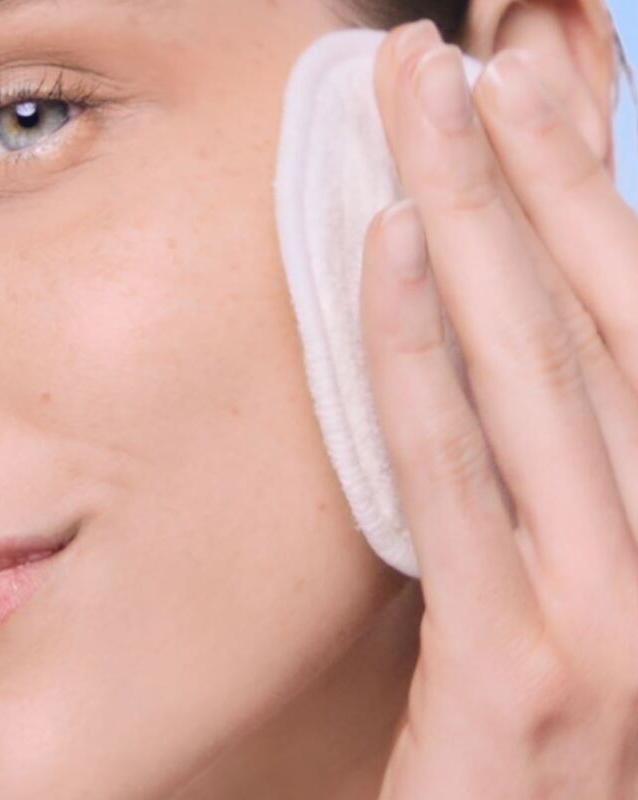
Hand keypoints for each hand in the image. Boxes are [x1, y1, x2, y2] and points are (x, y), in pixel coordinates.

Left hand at [361, 19, 637, 798]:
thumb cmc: (546, 699)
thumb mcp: (561, 543)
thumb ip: (542, 426)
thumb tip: (501, 304)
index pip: (629, 295)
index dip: (588, 169)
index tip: (531, 65)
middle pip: (592, 301)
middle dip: (528, 157)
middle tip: (457, 47)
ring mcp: (612, 600)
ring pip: (535, 361)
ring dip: (475, 212)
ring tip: (424, 96)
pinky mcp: (519, 660)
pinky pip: (455, 468)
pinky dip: (419, 348)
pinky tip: (391, 241)